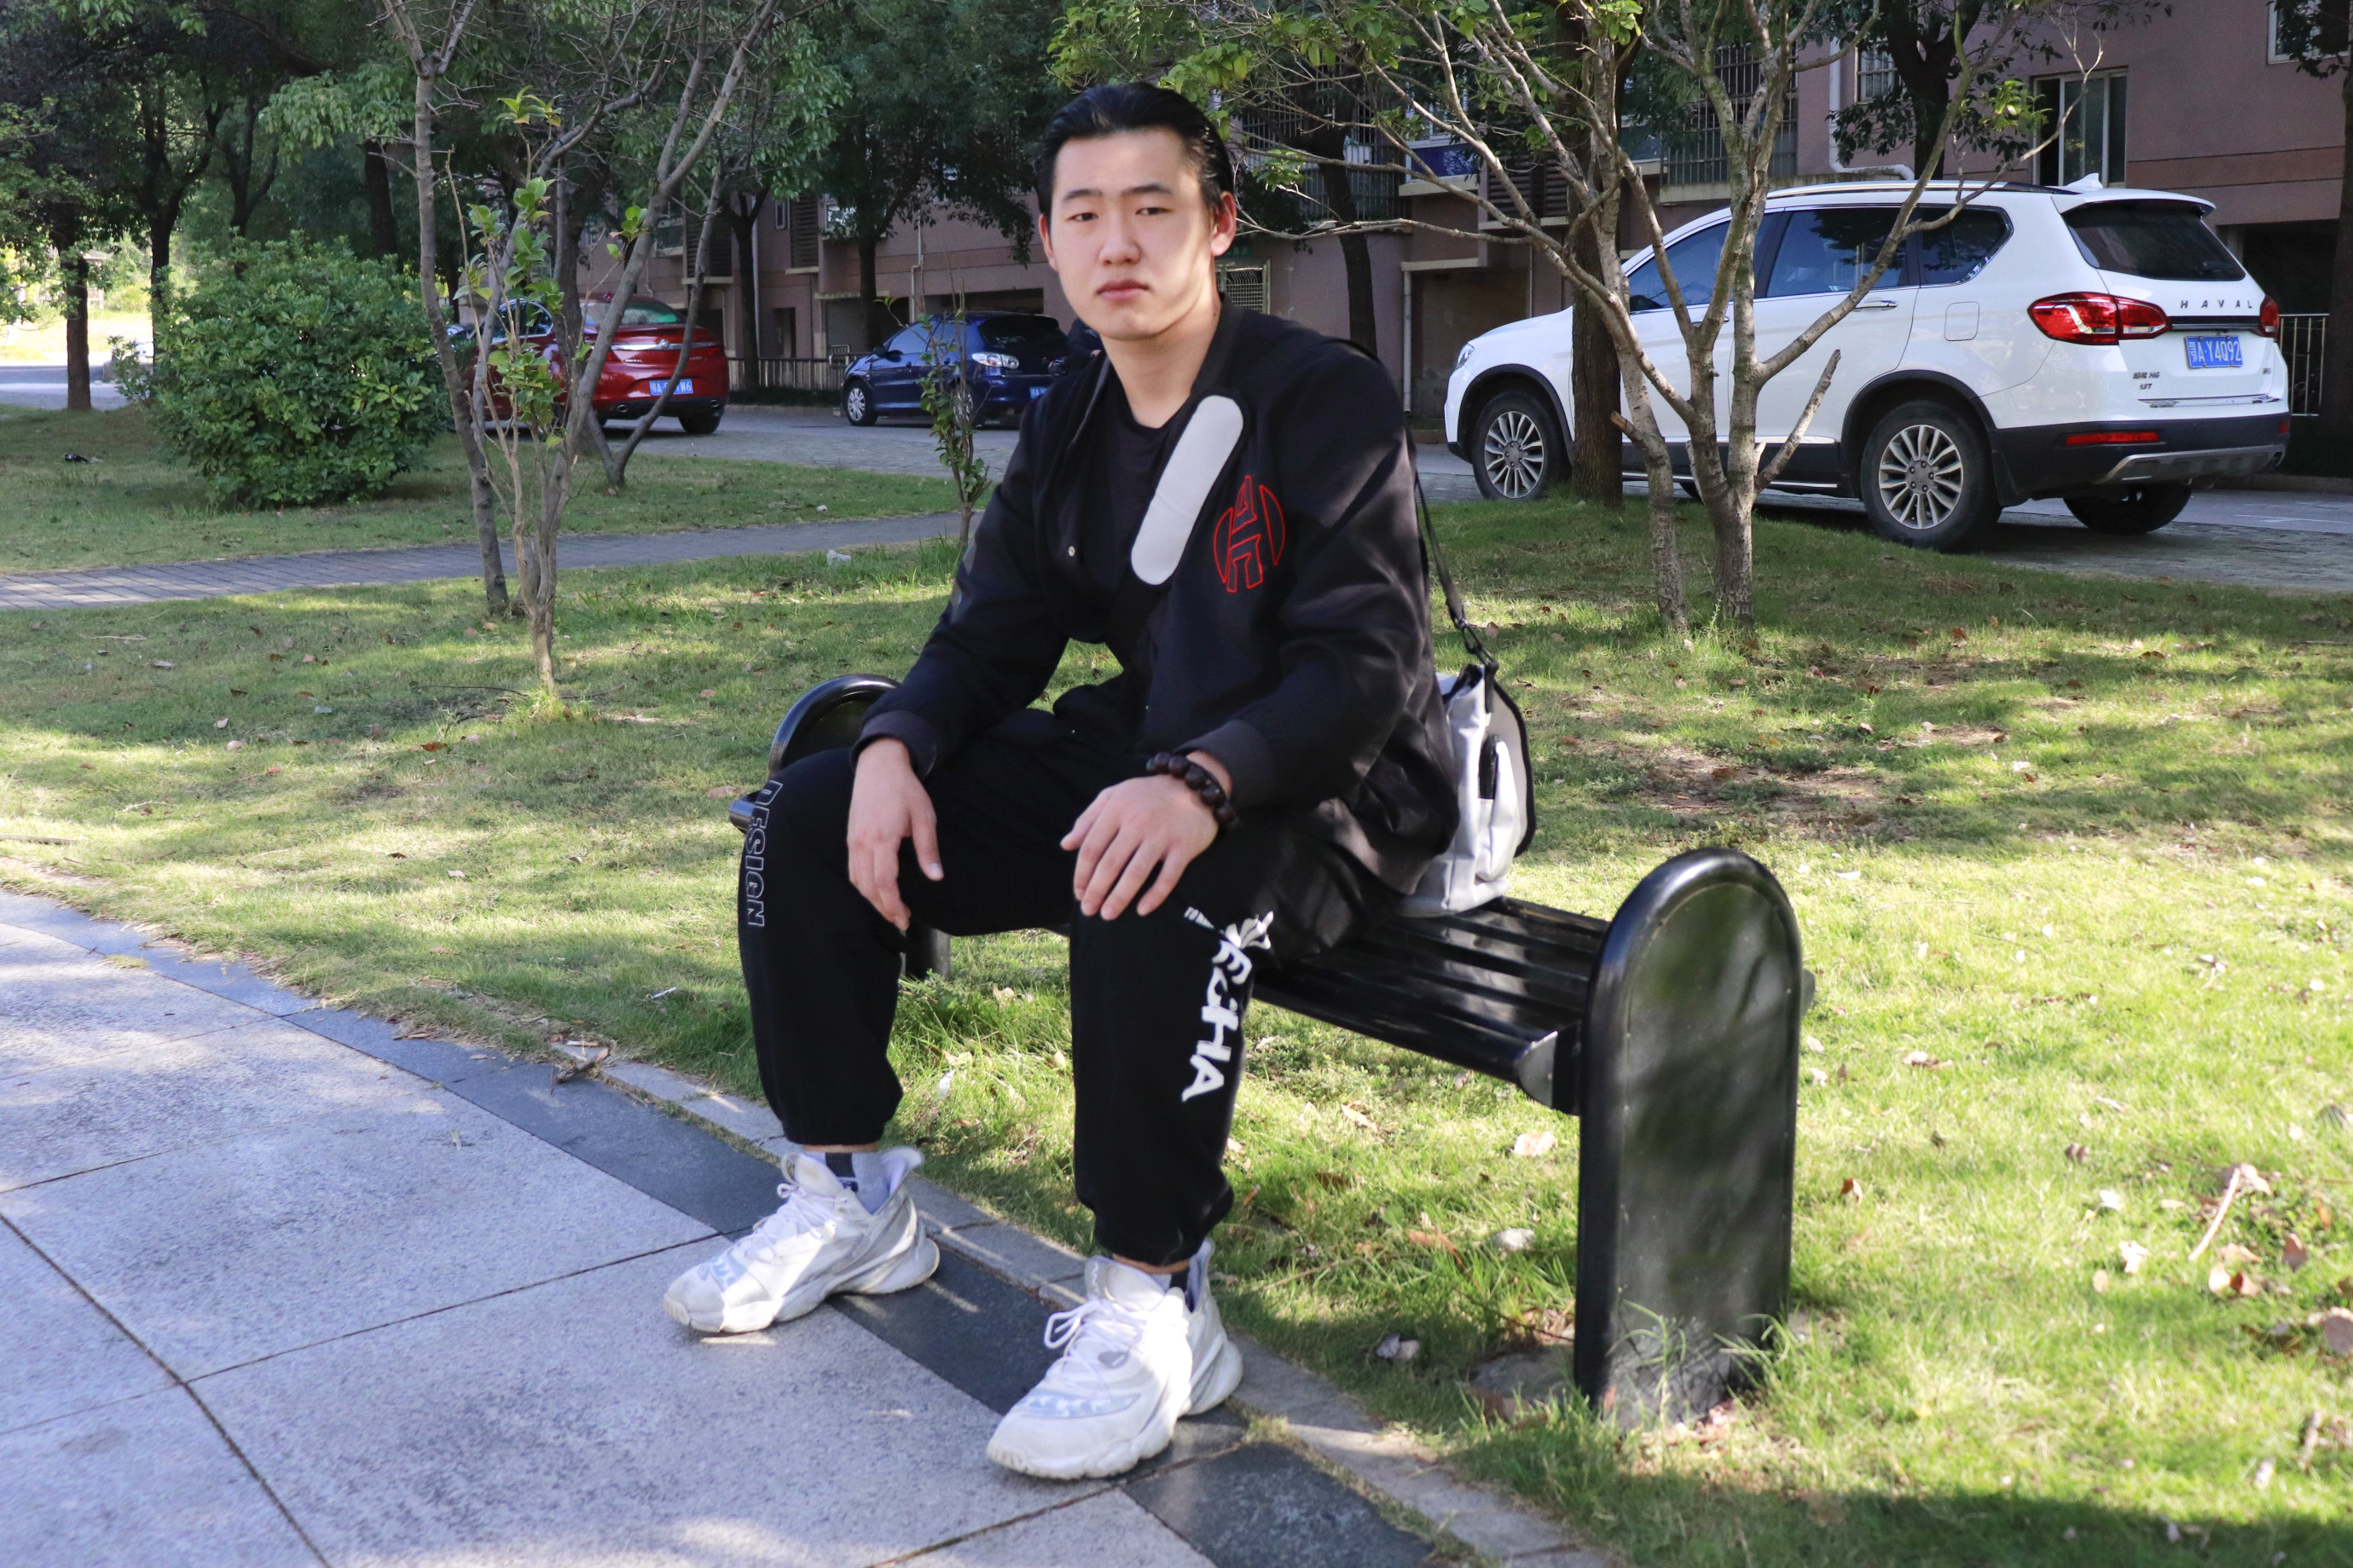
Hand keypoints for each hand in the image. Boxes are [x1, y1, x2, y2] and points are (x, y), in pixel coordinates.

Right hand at [846, 739, 940, 930]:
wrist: (879, 765)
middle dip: (884, 908)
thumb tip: (936, 877)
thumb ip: (928, 849)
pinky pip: (853, 869)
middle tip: (900, 920)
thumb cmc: (905, 789)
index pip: (884, 882)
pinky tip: (876, 891)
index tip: (905, 918)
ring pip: (857, 881)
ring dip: (872, 899)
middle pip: (868, 887)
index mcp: (882, 838)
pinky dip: (863, 885)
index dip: (894, 904)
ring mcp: (853, 840)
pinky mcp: (851, 837)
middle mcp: (863, 842)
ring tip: (890, 909)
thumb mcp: (924, 816)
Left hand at [1061, 752, 1229, 920]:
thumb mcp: (1113, 796)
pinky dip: (1155, 896)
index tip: (1079, 893)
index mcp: (1116, 809)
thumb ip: (1088, 819)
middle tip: (1089, 910)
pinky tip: (1142, 910)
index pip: (1092, 848)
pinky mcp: (1184, 847)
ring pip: (1136, 873)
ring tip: (1108, 914)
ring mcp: (1162, 835)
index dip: (1082, 874)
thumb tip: (1066, 845)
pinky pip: (1168, 877)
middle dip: (1096, 891)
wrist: (1193, 786)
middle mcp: (1138, 822)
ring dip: (1119, 897)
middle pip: (1110, 864)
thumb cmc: (1147, 795)